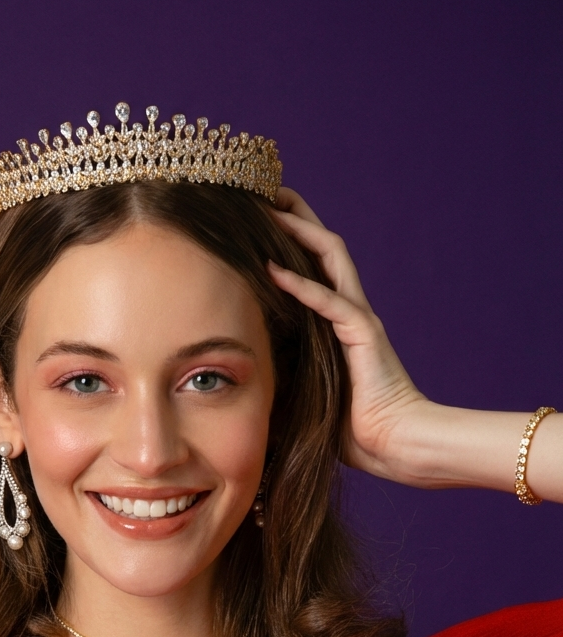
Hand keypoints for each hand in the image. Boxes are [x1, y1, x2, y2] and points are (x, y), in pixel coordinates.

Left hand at [268, 187, 426, 478]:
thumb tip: (240, 374)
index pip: (315, 267)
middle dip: (296, 215)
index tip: (259, 218)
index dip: (291, 238)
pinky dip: (300, 285)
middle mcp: (351, 311)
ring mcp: (359, 320)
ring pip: (330, 258)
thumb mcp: (307, 393)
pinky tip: (272, 269)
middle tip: (264, 191)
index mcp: (339, 322)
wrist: (396, 445)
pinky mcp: (363, 336)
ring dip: (299, 231)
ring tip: (269, 208)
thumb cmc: (354, 429)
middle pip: (324, 247)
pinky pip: (329, 303)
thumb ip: (284, 372)